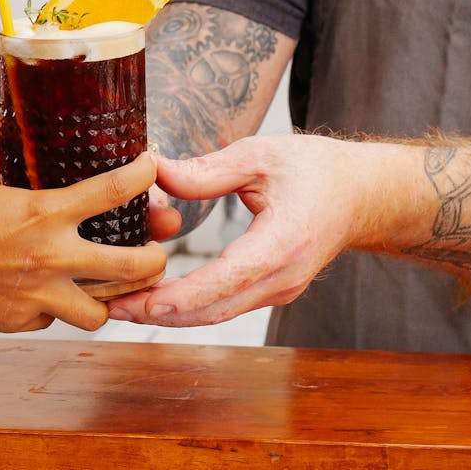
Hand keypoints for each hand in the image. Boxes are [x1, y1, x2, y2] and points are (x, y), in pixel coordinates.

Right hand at [0, 117, 169, 338]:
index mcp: (43, 214)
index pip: (113, 190)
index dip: (143, 176)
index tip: (151, 169)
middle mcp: (52, 257)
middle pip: (133, 267)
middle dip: (156, 258)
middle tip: (156, 251)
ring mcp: (39, 296)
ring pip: (100, 311)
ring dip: (110, 299)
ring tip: (110, 288)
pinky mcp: (21, 321)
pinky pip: (54, 320)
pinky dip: (57, 309)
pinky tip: (49, 295)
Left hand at [107, 134, 406, 326]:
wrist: (361, 195)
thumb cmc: (315, 169)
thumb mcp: (260, 155)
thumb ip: (207, 169)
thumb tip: (155, 171)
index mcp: (282, 243)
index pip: (225, 280)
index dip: (179, 296)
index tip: (139, 302)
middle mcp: (282, 277)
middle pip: (213, 309)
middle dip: (159, 313)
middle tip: (109, 308)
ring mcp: (279, 290)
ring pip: (217, 313)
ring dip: (168, 314)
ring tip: (119, 307)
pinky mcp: (271, 291)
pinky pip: (225, 306)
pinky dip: (188, 306)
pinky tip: (152, 298)